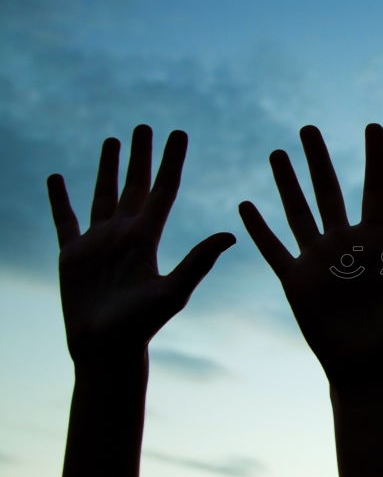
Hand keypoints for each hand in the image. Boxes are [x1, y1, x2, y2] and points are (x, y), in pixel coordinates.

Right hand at [47, 125, 235, 366]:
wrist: (106, 350)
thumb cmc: (141, 327)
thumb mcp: (172, 291)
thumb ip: (198, 261)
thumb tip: (231, 234)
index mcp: (148, 239)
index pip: (163, 190)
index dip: (170, 161)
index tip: (178, 133)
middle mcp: (125, 235)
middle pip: (135, 185)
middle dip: (141, 156)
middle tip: (146, 126)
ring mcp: (98, 243)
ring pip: (104, 194)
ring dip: (108, 168)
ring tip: (113, 140)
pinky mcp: (72, 255)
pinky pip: (65, 219)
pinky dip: (60, 199)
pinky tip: (57, 177)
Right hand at [239, 123, 382, 388]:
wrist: (369, 372)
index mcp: (377, 242)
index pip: (375, 189)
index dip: (374, 158)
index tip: (372, 126)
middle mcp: (344, 245)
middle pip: (328, 191)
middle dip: (318, 159)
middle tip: (308, 127)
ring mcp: (318, 261)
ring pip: (298, 211)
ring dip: (287, 182)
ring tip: (278, 152)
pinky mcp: (295, 282)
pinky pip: (273, 249)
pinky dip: (259, 229)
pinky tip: (246, 204)